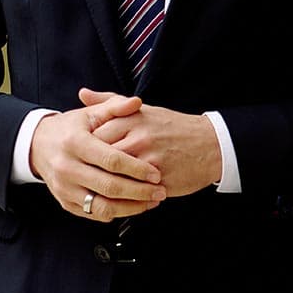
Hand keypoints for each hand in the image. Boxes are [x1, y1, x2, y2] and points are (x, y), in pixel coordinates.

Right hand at [31, 92, 164, 222]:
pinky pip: (94, 214)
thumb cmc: (70, 128)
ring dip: (130, 207)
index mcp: (75, 143)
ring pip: (102, 206)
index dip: (136, 168)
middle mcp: (67, 168)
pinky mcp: (65, 203)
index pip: (111, 160)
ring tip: (151, 202)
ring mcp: (65, 188)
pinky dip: (116, 213)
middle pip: (109, 186)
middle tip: (160, 192)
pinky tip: (133, 206)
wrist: (37, 145)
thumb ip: (114, 106)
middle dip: (139, 192)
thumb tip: (137, 102)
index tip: (156, 173)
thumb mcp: (89, 113)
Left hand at [89, 91, 222, 197]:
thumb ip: (110, 103)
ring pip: (114, 178)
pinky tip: (117, 198)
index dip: (84, 150)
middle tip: (85, 175)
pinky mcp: (158, 180)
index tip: (81, 156)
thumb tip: (82, 93)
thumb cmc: (173, 127)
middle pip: (100, 158)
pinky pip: (132, 193)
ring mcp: (149, 160)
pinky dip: (122, 197)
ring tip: (98, 189)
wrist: (210, 144)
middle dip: (90, 169)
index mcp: (131, 119)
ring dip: (104, 186)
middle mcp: (138, 138)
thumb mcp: (143, 110)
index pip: (93, 136)